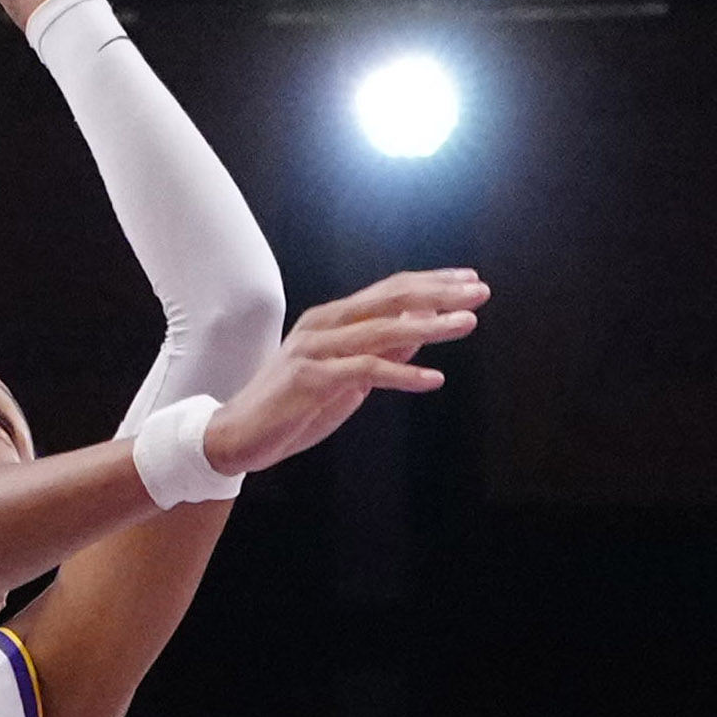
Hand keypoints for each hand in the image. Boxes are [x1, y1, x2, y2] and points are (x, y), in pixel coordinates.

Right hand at [205, 265, 484, 476]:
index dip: (432, 283)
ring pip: (382, 330)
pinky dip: (402, 373)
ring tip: (467, 325)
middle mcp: (324, 325)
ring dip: (430, 327)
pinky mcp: (310, 378)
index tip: (469, 281)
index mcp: (333, 319)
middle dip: (440, 294)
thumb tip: (424, 326)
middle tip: (480, 291)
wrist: (236, 436)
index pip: (390, 290)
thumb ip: (382, 349)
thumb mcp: (347, 376)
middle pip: (391, 300)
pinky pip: (365, 371)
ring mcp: (315, 349)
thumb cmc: (292, 407)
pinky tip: (432, 378)